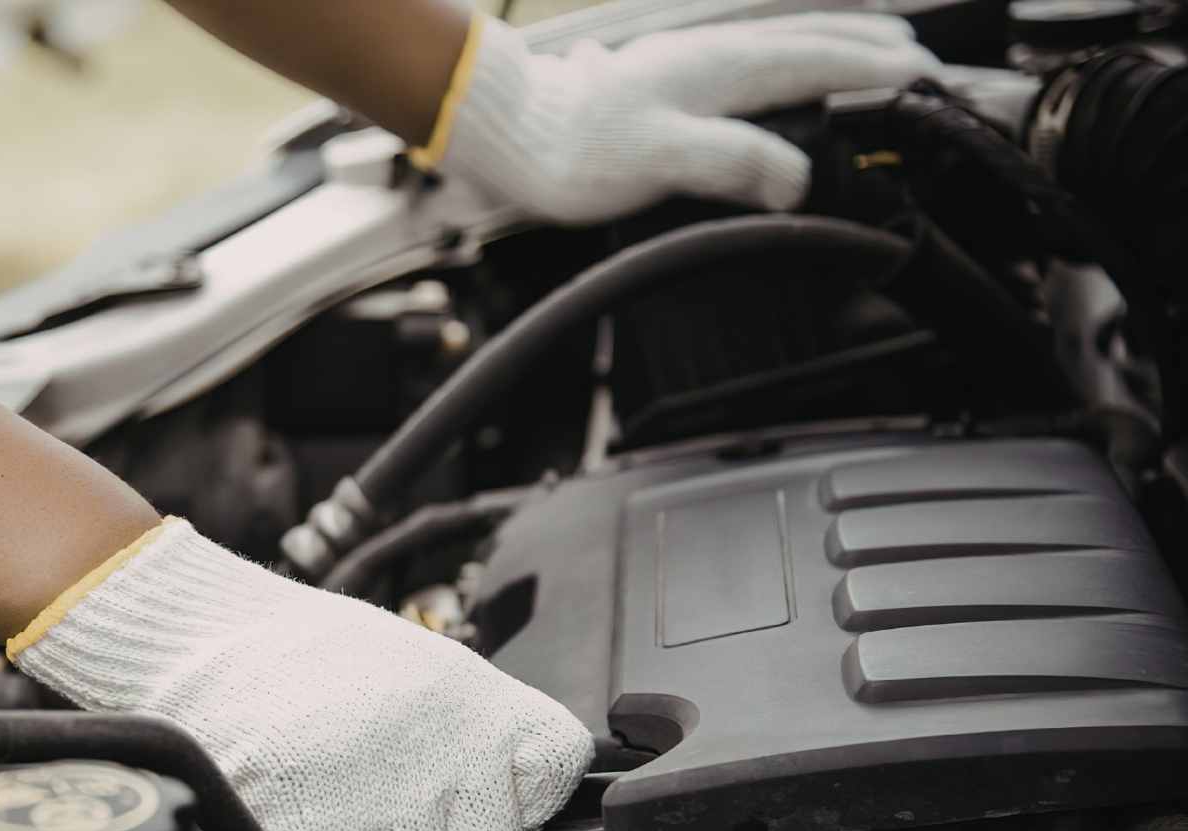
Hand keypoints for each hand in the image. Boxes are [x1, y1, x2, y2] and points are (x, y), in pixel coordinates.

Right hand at [8, 519, 593, 830]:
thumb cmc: (306, 660)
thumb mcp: (424, 669)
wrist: (202, 641)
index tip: (476, 781)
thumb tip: (523, 802)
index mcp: (475, 701)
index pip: (558, 772)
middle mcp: (443, 752)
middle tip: (389, 805)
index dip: (518, 790)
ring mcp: (382, 803)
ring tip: (338, 805)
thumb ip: (481, 734)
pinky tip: (303, 823)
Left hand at [435, 13, 941, 221]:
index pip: (821, 59)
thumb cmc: (576, 151)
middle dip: (872, 49)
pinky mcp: (672, 83)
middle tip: (922, 63)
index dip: (879, 69)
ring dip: (836, 50)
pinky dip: (793, 66)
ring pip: (784, 47)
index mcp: (721, 69)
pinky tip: (790, 83)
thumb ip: (731, 162)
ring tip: (876, 58)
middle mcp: (713, 56)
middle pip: (812, 42)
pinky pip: (755, 65)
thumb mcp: (659, 162)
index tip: (927, 77)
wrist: (514, 135)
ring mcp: (692, 65)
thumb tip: (796, 176)